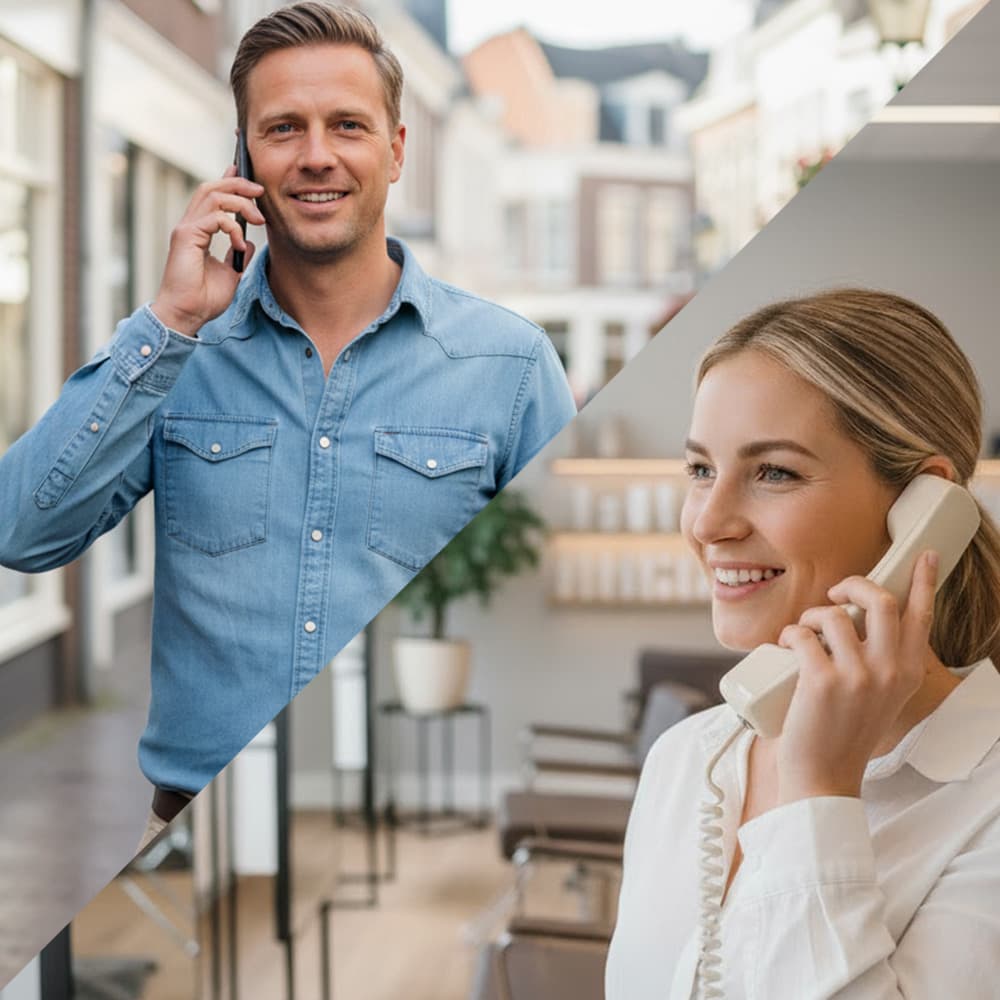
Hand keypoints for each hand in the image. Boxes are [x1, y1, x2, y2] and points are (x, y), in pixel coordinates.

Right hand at [150, 166, 264, 336]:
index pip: (212, 197)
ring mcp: (186, 229)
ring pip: (213, 196)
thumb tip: (249, 241)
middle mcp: (190, 225)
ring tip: (257, 218)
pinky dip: (232, 226)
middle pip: (211, 188)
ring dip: (240, 202)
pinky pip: (214, 217)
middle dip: (238, 184)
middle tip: (260, 191)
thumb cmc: (203, 298)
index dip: (229, 182)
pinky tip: (239, 242)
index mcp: (198, 231)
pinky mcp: (186, 237)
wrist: (187, 314)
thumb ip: (238, 254)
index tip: (250, 180)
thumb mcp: (231, 273)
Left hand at [774, 550, 937, 803]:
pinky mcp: (823, 681)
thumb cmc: (844, 732)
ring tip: (802, 633)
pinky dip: (788, 634)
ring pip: (833, 615)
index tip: (925, 556)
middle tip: (835, 594)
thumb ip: (880, 663)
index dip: (924, 581)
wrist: (824, 778)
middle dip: (852, 585)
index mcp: (909, 673)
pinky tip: (786, 647)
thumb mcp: (879, 696)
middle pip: (880, 600)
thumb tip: (856, 622)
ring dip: (810, 616)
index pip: (922, 616)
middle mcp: (890, 672)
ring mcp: (858, 676)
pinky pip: (802, 634)